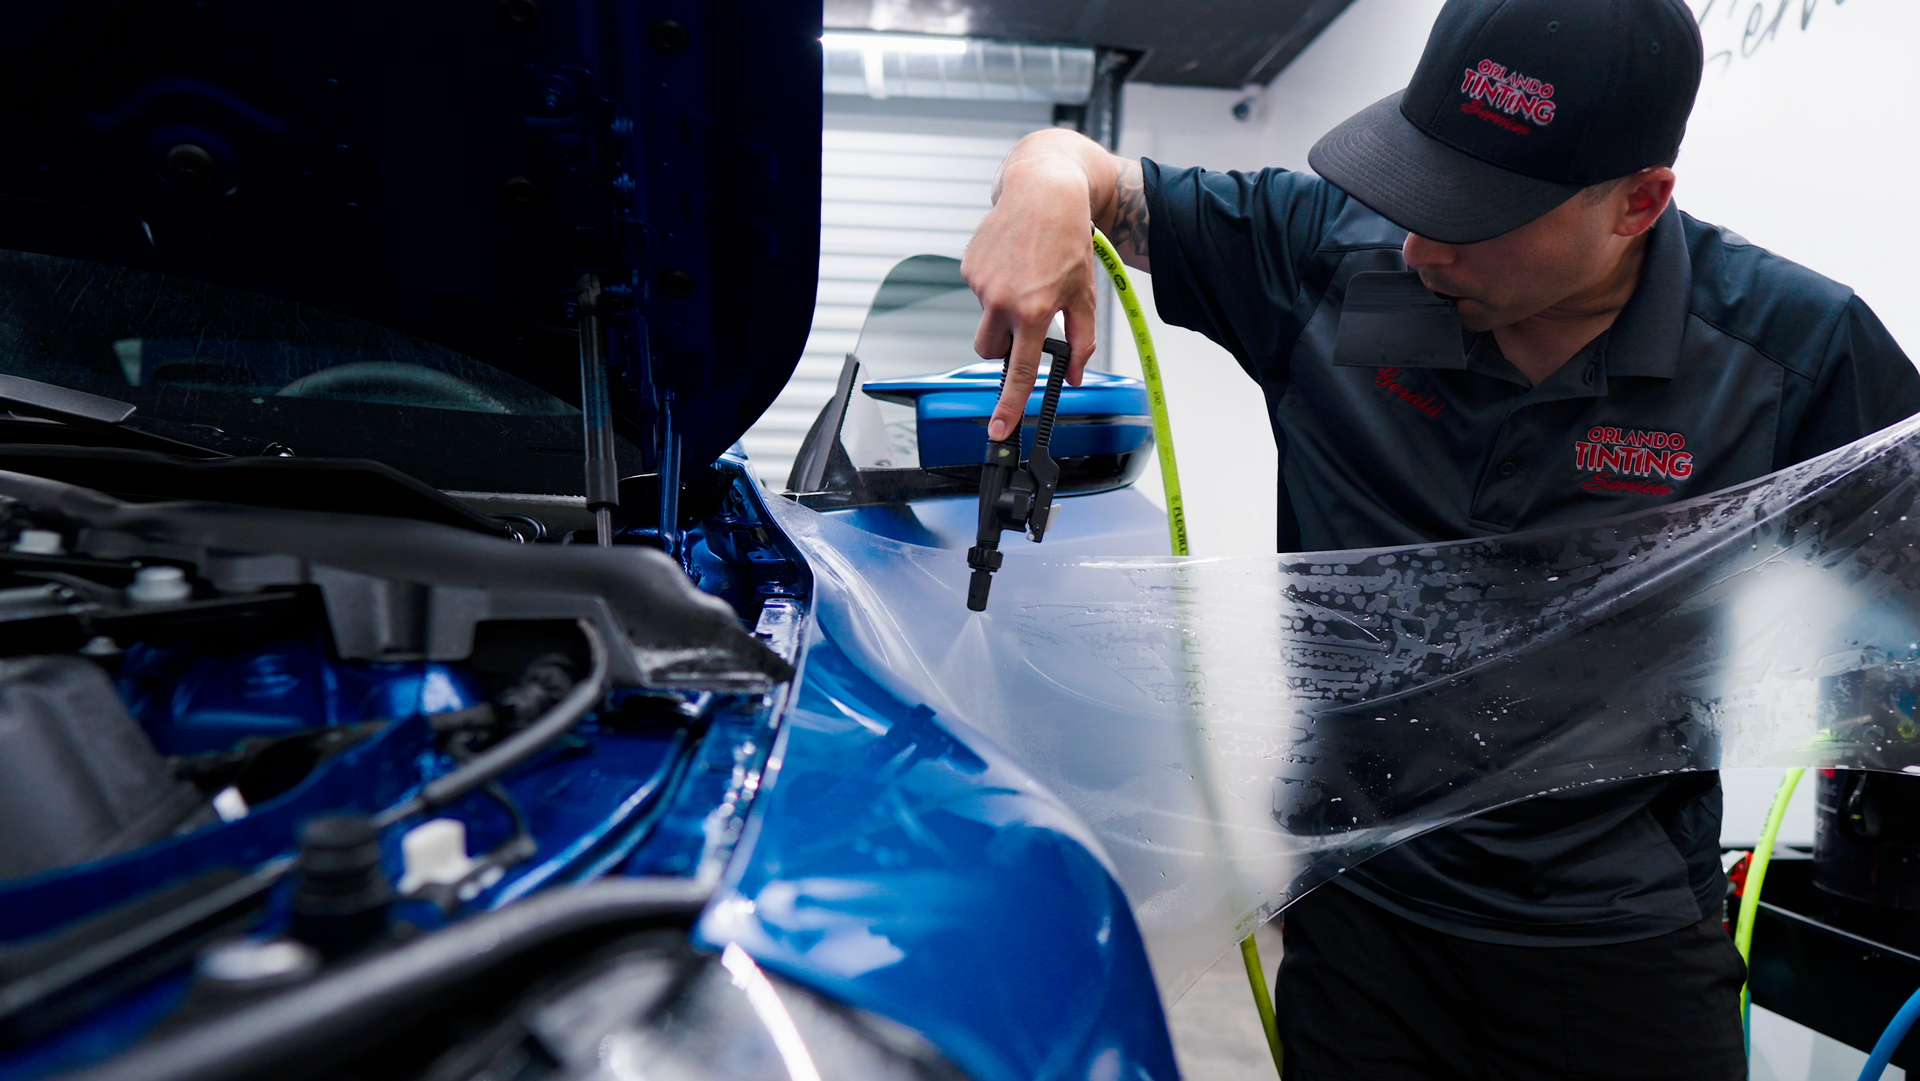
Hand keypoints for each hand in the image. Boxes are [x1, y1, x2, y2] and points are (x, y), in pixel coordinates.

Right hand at [962, 153, 1098, 441]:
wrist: (1044, 190)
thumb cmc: (1068, 238)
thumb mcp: (1083, 293)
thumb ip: (1081, 339)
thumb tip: (1075, 374)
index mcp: (1032, 310)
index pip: (1018, 370)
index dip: (1008, 405)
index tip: (998, 429)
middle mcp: (1001, 300)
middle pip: (990, 351)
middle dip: (1004, 349)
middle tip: (1026, 325)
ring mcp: (980, 283)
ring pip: (986, 319)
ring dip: (1002, 312)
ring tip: (1026, 279)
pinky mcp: (968, 266)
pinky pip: (979, 292)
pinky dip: (995, 285)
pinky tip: (1014, 263)